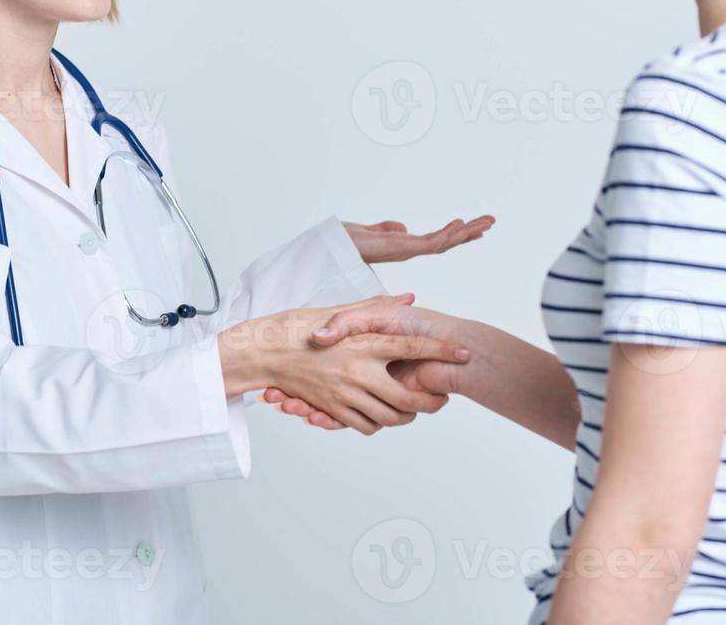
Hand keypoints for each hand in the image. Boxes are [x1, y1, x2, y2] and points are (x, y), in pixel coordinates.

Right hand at [217, 294, 469, 435]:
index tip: (465, 353)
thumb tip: (406, 299)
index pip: (412, 348)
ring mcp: (345, 394)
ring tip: (415, 407)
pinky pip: (365, 425)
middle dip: (433, 399)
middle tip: (442, 396)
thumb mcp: (335, 309)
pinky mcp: (333, 409)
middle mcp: (357, 372)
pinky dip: (379, 422)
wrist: (260, 353)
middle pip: (410, 396)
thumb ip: (374, 307)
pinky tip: (381, 413)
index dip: (442, 351)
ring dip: (408, 414)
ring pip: (391, 416)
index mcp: (361, 343)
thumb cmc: (294, 327)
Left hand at [343, 216, 494, 264]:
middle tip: (490, 221)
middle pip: (443, 241)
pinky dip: (445, 234)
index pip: (433, 241)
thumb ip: (385, 229)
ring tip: (487, 222)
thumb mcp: (368, 231)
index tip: (471, 225)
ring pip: (441, 242)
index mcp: (399, 247)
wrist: (324, 251)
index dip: (454, 233)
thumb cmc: (340, 244)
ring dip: (464, 231)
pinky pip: (428, 243)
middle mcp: (404, 250)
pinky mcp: (397, 250)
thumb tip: (403, 227)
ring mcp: (402, 250)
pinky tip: (460, 225)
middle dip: (468, 232)